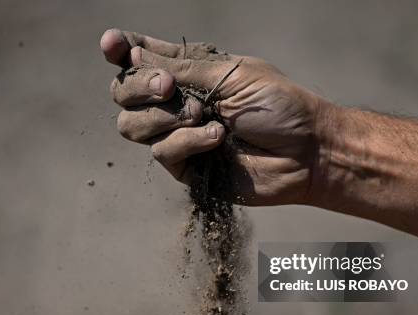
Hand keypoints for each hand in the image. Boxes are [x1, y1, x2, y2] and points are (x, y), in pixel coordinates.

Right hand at [100, 28, 333, 205]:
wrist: (306, 151)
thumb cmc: (278, 105)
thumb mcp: (230, 74)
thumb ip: (180, 66)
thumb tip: (132, 54)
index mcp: (188, 72)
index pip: (140, 59)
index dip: (120, 51)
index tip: (111, 44)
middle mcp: (176, 102)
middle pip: (123, 93)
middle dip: (138, 86)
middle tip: (169, 86)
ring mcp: (178, 136)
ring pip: (131, 125)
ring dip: (164, 116)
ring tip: (203, 114)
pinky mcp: (186, 168)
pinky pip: (162, 152)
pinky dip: (188, 141)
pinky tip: (217, 138)